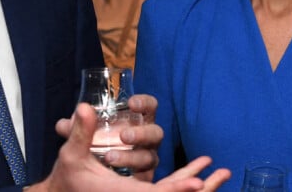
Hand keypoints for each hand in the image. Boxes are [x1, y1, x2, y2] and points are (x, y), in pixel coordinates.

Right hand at [39, 103, 230, 191]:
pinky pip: (165, 188)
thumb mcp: (71, 155)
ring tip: (224, 172)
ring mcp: (137, 191)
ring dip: (199, 183)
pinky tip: (202, 170)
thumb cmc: (67, 177)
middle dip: (195, 185)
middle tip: (222, 174)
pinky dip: (182, 180)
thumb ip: (81, 133)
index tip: (197, 184)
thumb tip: (85, 108)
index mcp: (119, 191)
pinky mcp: (139, 190)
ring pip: (169, 190)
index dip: (176, 188)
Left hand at [56, 95, 161, 178]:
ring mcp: (145, 159)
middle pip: (155, 132)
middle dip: (141, 133)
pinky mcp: (142, 178)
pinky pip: (144, 176)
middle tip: (123, 136)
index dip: (145, 103)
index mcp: (136, 122)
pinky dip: (131, 173)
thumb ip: (75, 131)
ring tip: (109, 157)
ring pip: (149, 156)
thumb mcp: (80, 141)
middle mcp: (145, 140)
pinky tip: (114, 172)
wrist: (84, 182)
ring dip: (131, 156)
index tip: (131, 103)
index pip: (149, 107)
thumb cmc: (90, 152)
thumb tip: (63, 124)